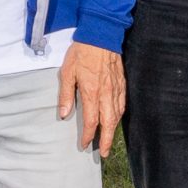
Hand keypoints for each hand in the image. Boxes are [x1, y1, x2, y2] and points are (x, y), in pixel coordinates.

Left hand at [56, 41, 126, 156]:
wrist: (101, 34)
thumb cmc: (82, 52)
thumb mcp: (67, 72)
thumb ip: (66, 95)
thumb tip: (64, 115)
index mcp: (92, 93)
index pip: (91, 121)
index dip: (88, 136)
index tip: (84, 144)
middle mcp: (107, 94)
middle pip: (109, 123)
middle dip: (107, 140)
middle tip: (105, 153)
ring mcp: (116, 88)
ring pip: (118, 115)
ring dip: (114, 129)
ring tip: (109, 138)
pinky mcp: (122, 82)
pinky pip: (123, 103)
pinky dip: (120, 115)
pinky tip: (116, 117)